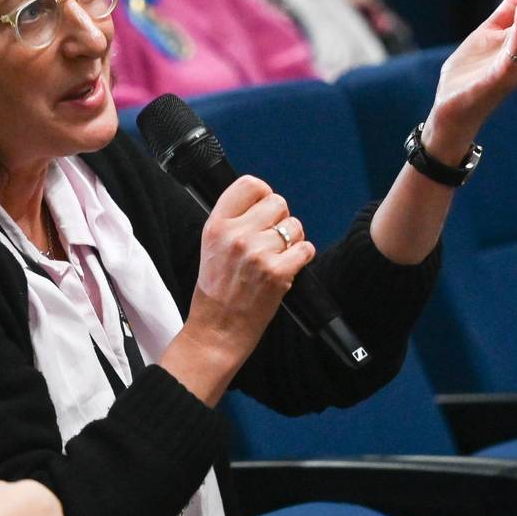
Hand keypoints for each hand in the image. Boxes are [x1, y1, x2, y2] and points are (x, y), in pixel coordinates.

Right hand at [173, 176, 314, 397]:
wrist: (217, 330)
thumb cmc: (216, 291)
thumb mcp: (211, 247)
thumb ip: (233, 222)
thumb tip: (263, 201)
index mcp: (216, 225)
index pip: (249, 185)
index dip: (263, 194)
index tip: (265, 208)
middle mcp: (236, 235)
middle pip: (278, 202)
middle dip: (280, 220)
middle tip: (272, 240)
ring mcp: (258, 253)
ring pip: (294, 226)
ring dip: (292, 240)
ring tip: (277, 258)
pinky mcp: (277, 272)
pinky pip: (306, 249)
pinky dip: (302, 258)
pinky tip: (288, 268)